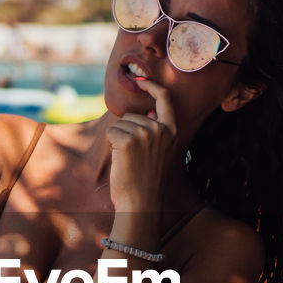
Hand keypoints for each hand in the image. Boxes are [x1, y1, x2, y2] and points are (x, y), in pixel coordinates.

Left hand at [107, 80, 179, 211]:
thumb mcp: (159, 151)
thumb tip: (146, 112)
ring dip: (118, 140)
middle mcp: (160, 129)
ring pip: (120, 124)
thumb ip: (155, 131)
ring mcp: (145, 133)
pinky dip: (110, 144)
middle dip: (126, 132)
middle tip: (133, 157)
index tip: (140, 81)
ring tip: (128, 160)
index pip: (164, 98)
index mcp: (172, 131)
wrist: (140, 202)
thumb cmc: (146, 179)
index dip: (151, 85)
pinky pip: (111, 132)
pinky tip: (119, 160)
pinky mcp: (128, 140)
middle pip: (132, 116)